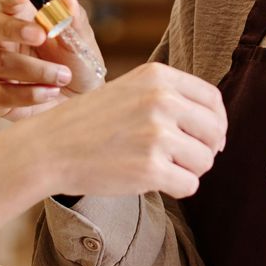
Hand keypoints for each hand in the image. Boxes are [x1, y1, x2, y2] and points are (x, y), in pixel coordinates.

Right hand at [0, 0, 103, 119]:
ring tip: (63, 75)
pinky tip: (51, 92)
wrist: (81, 103)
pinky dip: (30, 93)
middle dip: (11, 27)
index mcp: (18, 15)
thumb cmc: (76, 66)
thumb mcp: (81, 43)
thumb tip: (67, 0)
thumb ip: (74, 22)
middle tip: (41, 35)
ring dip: (35, 69)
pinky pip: (0, 93)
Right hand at [19, 62, 226, 198]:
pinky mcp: (150, 169)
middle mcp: (162, 101)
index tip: (207, 138)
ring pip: (204, 161)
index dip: (216, 123)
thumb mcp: (131, 90)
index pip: (212, 100)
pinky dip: (176, 188)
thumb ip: (170, 99)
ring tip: (158, 167)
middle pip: (214, 132)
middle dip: (204, 150)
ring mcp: (157, 135)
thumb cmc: (89, 123)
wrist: (48, 148)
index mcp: (159, 77)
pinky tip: (151, 180)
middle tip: (180, 159)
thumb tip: (217, 131)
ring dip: (188, 170)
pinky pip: (190, 185)